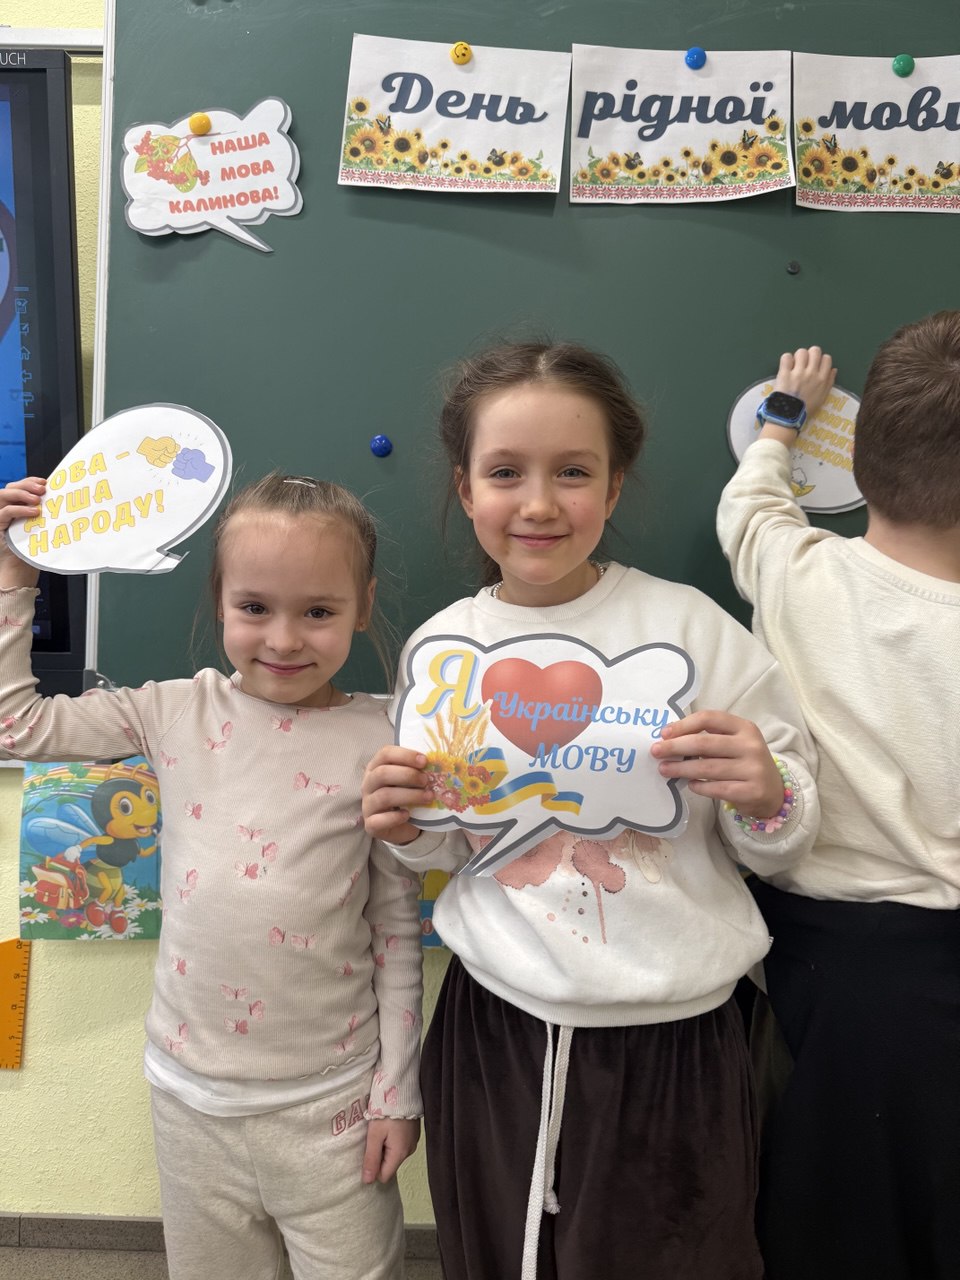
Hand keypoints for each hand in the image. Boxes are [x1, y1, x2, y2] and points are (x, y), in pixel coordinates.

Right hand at [0, 477, 44, 588]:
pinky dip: (19, 509)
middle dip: (27, 485)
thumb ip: (43, 515)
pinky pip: (4, 512)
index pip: (18, 487)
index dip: (30, 481)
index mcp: (14, 508)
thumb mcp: (40, 528)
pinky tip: (33, 512)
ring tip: (37, 500)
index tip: (45, 482)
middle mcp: (4, 510)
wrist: (20, 571)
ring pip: (2, 495)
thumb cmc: (30, 551)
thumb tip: (61, 502)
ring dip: (21, 494)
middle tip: (43, 489)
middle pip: (9, 488)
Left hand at [361, 1117, 420, 1183]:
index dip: (373, 1168)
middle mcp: (409, 1151)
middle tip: (373, 1138)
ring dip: (385, 1147)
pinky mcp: (413, 1133)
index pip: (384, 1176)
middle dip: (379, 1156)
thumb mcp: (374, 1134)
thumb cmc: (386, 1111)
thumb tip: (368, 1181)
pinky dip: (392, 1139)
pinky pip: (400, 1144)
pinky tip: (388, 1126)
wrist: (403, 1089)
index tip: (367, 1152)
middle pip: (389, 1165)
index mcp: (400, 1154)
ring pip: (394, 1154)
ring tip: (380, 1130)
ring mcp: (413, 1142)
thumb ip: (371, 1158)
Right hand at [362, 745, 433, 844]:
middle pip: (382, 773)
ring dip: (409, 796)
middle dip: (408, 775)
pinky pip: (379, 820)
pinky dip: (395, 817)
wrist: (402, 826)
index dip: (405, 755)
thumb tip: (437, 763)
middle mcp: (368, 784)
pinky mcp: (371, 824)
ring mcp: (367, 805)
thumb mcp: (410, 781)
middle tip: (426, 781)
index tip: (424, 761)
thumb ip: (417, 771)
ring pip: (384, 796)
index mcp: (376, 767)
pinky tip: (407, 815)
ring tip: (428, 797)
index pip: (385, 754)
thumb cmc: (406, 797)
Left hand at [651, 710, 784, 817]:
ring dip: (681, 769)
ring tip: (664, 769)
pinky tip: (690, 784)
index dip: (684, 724)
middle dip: (675, 747)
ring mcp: (753, 769)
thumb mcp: (734, 743)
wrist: (773, 792)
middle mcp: (751, 746)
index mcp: (744, 728)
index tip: (664, 733)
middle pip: (705, 743)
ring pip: (707, 768)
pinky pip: (717, 788)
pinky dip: (699, 786)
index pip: (709, 718)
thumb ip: (709, 737)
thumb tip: (670, 738)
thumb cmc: (745, 763)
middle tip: (655, 752)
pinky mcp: (751, 791)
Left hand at [773, 346, 836, 417]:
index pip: (826, 358)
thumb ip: (829, 383)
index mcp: (822, 379)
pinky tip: (786, 367)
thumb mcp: (822, 398)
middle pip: (815, 351)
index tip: (814, 366)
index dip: (820, 360)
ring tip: (794, 366)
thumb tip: (834, 369)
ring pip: (801, 352)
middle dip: (810, 354)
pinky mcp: (784, 374)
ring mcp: (798, 373)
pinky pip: (786, 357)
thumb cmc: (806, 409)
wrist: (788, 417)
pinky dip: (786, 360)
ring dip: (797, 357)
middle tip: (804, 363)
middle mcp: (812, 373)